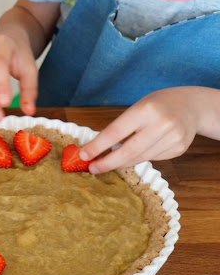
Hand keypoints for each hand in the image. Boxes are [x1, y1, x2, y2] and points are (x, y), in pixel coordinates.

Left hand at [80, 87, 204, 173]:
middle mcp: (161, 124)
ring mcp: (173, 138)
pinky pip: (152, 159)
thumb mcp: (137, 108)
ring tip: (109, 162)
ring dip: (121, 163)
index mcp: (145, 110)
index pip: (115, 132)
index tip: (84, 156)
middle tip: (93, 168)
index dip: (97, 146)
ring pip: (139, 158)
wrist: (191, 106)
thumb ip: (121, 127)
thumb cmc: (156, 105)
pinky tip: (136, 153)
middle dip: (107, 163)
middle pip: (128, 151)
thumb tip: (97, 149)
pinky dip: (139, 158)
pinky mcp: (179, 149)